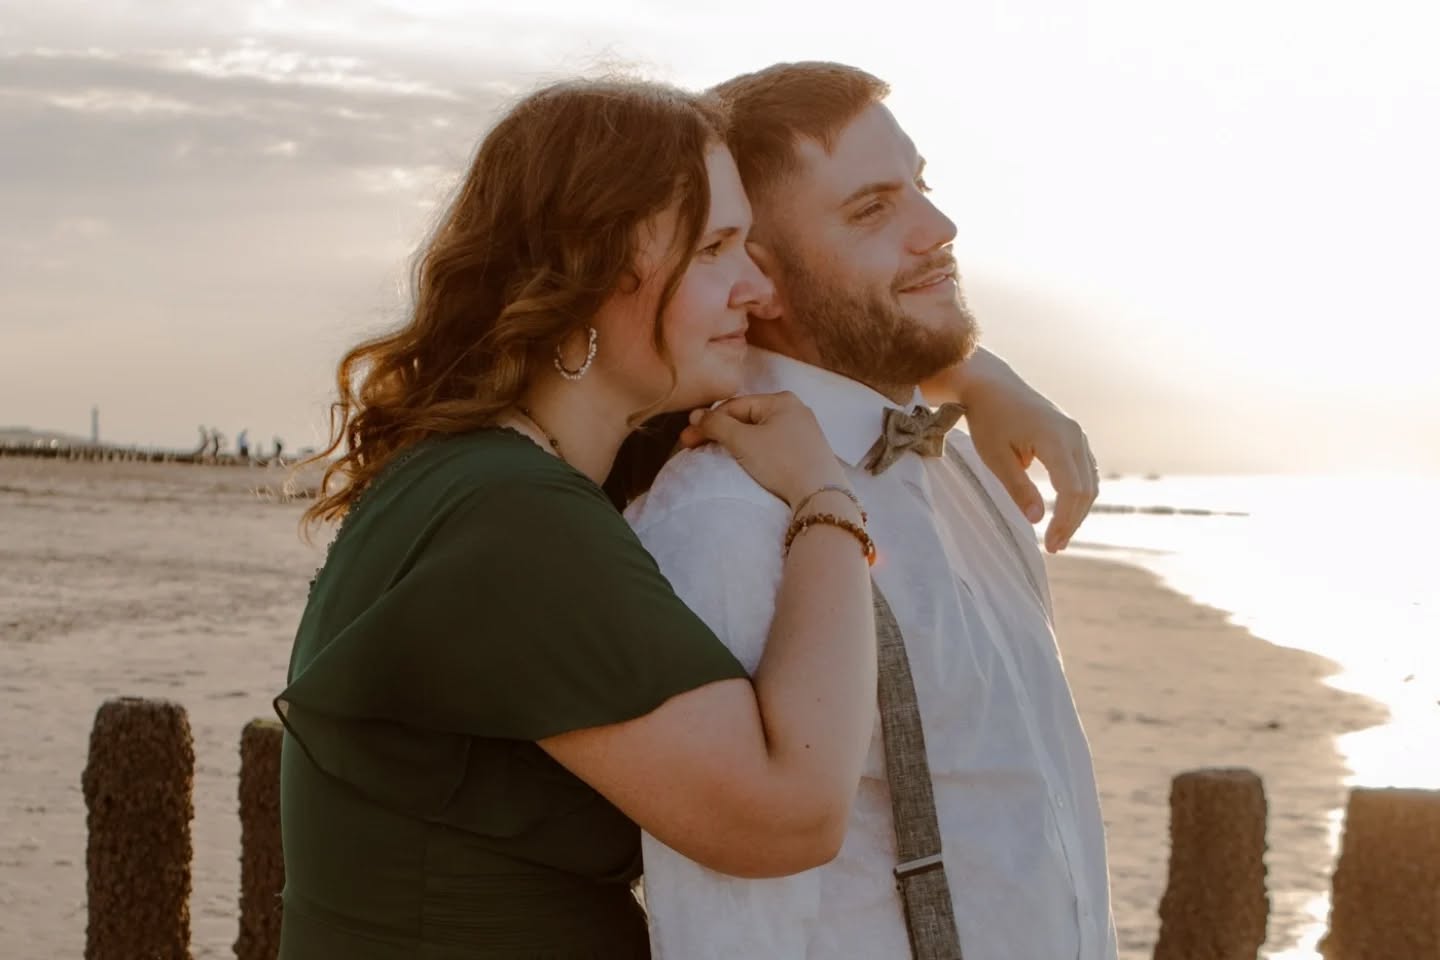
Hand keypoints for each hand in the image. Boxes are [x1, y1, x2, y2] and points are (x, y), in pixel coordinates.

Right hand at [678, 393, 845, 507]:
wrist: (820, 495)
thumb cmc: (781, 462)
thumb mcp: (742, 441)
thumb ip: (716, 425)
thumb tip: (695, 415)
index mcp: (781, 399)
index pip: (734, 405)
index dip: (707, 422)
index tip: (686, 439)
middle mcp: (795, 409)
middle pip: (746, 417)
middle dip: (719, 432)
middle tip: (693, 447)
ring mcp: (804, 430)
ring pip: (759, 432)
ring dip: (735, 442)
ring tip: (716, 454)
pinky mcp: (808, 451)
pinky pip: (773, 445)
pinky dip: (754, 451)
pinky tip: (745, 461)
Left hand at [929, 351, 1097, 552]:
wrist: (991, 386)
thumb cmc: (988, 419)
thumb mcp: (996, 458)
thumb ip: (1018, 488)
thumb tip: (1036, 520)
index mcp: (1056, 439)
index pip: (1072, 490)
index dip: (1064, 520)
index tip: (1050, 544)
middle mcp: (1074, 435)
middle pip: (1085, 489)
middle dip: (1072, 521)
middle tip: (1054, 547)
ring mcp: (1076, 434)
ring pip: (1089, 481)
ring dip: (1077, 510)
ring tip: (1059, 535)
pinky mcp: (1073, 436)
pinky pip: (1084, 471)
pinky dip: (1077, 494)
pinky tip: (1064, 512)